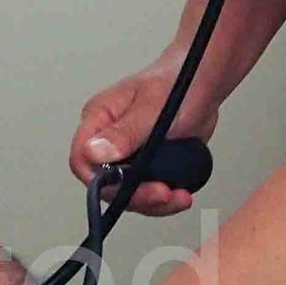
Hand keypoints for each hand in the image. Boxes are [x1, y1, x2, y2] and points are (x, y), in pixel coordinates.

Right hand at [70, 60, 217, 214]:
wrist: (203, 85)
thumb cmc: (177, 82)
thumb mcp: (152, 107)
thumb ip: (125, 132)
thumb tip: (95, 153)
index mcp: (99, 119)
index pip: (82, 160)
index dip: (101, 180)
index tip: (130, 187)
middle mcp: (107, 139)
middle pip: (107, 183)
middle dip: (136, 195)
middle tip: (163, 194)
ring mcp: (127, 155)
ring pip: (127, 193)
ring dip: (153, 202)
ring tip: (178, 196)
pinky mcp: (146, 165)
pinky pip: (146, 192)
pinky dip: (164, 199)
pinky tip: (181, 194)